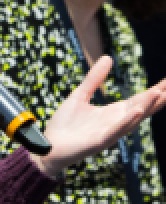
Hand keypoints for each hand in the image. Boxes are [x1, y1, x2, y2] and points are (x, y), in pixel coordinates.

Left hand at [32, 56, 165, 176]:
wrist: (49, 145)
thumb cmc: (66, 124)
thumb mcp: (80, 95)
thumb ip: (94, 78)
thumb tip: (108, 57)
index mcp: (113, 113)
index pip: (139, 100)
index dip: (155, 91)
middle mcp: (116, 123)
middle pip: (142, 108)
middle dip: (158, 98)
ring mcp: (109, 133)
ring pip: (132, 119)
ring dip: (146, 106)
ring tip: (159, 93)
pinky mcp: (99, 141)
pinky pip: (115, 130)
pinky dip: (126, 121)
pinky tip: (136, 111)